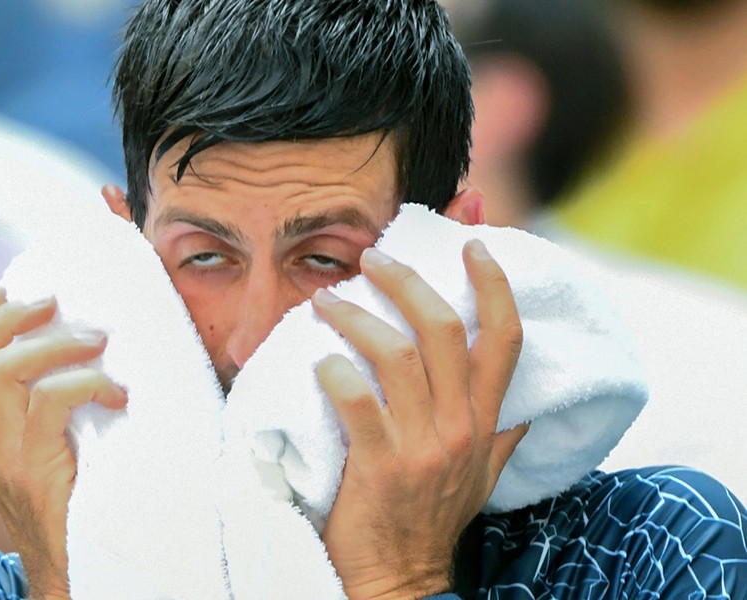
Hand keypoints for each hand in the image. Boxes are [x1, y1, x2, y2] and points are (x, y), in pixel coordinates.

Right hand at [0, 288, 127, 598]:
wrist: (75, 574)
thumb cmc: (79, 506)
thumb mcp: (55, 453)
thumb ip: (54, 413)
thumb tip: (99, 349)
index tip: (19, 291)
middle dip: (5, 318)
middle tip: (57, 304)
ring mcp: (6, 461)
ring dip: (50, 343)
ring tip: (97, 340)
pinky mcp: (36, 475)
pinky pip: (48, 404)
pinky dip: (84, 382)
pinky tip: (117, 392)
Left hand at [312, 240, 526, 599]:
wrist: (403, 577)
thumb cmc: (436, 519)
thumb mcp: (482, 477)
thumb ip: (502, 438)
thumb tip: (524, 410)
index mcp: (484, 418)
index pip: (504, 337)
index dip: (494, 284)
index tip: (473, 244)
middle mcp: (461, 424)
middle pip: (443, 328)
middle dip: (408, 281)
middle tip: (373, 258)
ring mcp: (423, 445)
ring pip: (396, 354)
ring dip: (357, 318)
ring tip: (325, 301)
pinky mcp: (381, 464)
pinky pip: (357, 400)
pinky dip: (335, 372)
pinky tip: (318, 359)